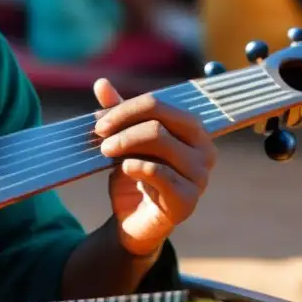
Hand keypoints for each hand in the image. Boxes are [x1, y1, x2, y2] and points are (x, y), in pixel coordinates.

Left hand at [93, 79, 216, 257]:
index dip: (124, 110)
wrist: (133, 219)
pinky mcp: (188, 200)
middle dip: (122, 126)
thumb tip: (101, 83)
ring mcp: (200, 176)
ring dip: (124, 144)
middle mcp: (204, 149)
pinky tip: (124, 169)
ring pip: (160, 140)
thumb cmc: (134, 174)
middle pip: (158, 121)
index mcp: (192, 129)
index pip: (157, 104)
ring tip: (105, 153)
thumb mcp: (124, 140)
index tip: (98, 122)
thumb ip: (117, 113)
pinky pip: (160, 172)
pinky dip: (135, 166)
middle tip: (99, 139)